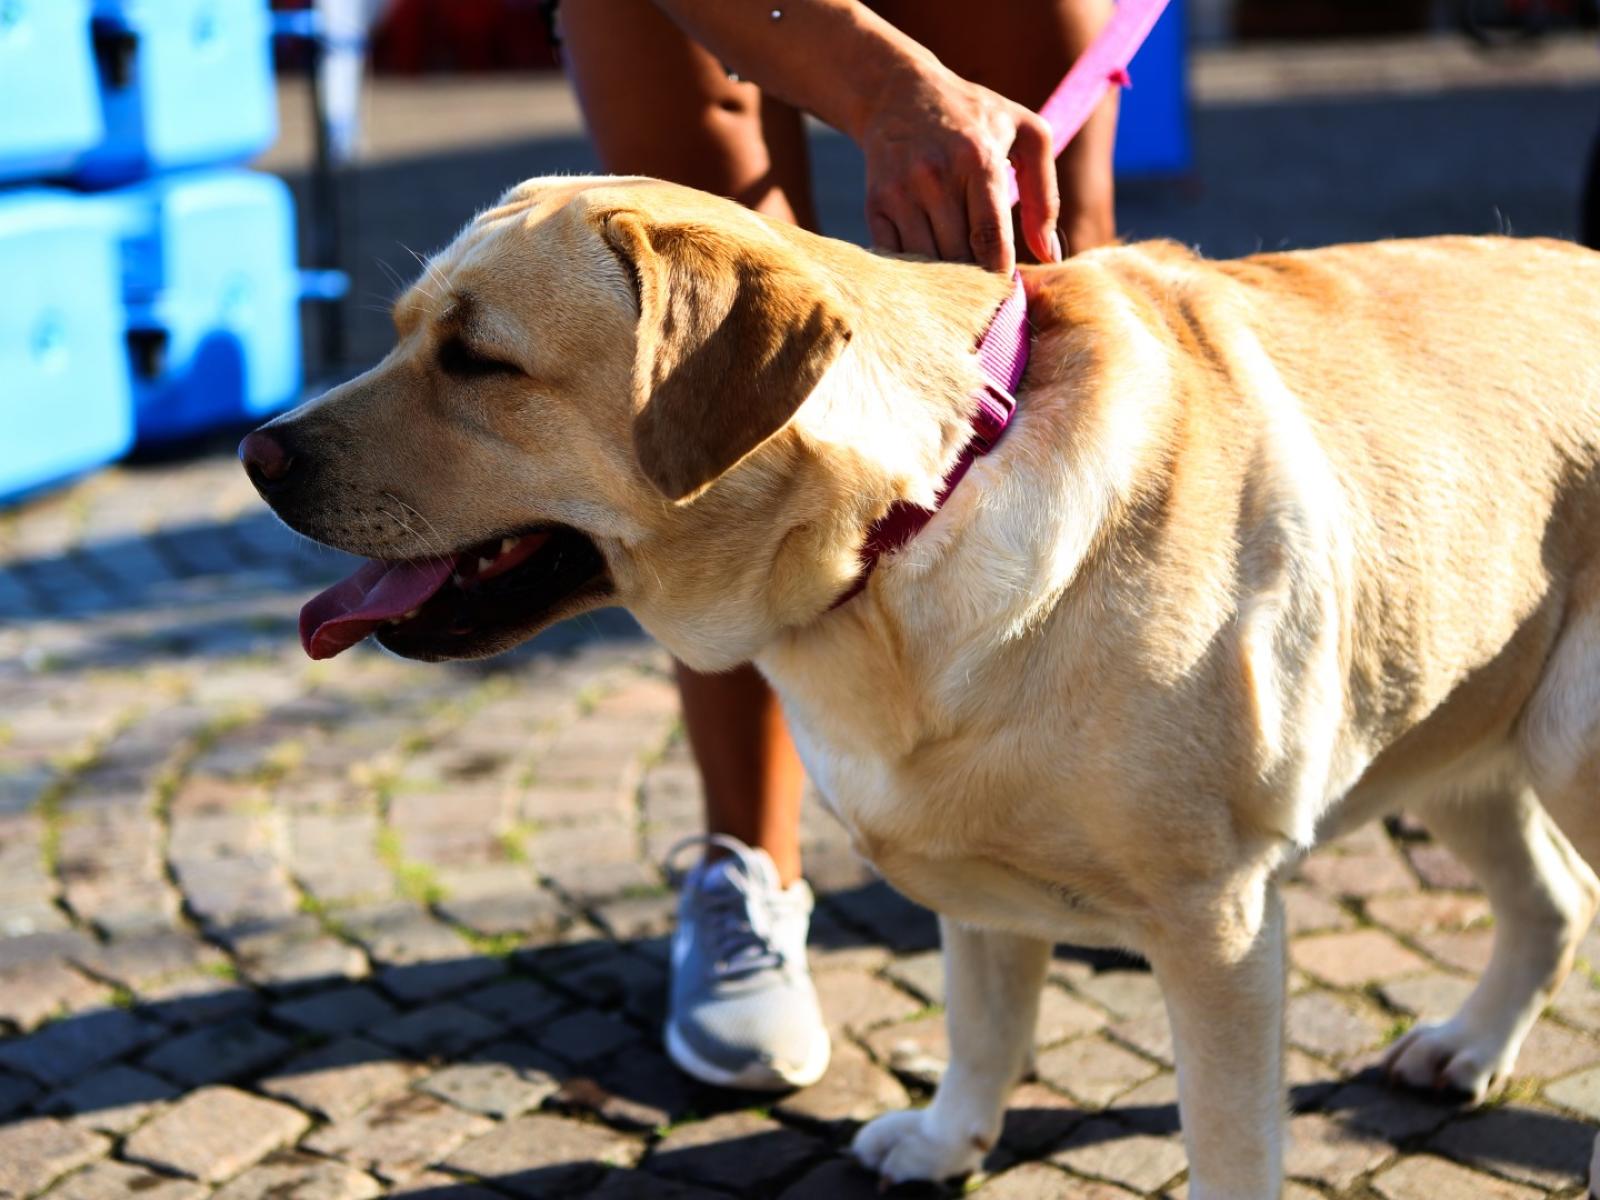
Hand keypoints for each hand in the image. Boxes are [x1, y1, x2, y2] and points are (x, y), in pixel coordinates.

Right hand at [855, 58, 1061, 273]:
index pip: (989, 237)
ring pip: (927, 262)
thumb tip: (1049, 256)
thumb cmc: (974, 116)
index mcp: (978, 159)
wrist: (898, 92)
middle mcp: (936, 175)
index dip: (999, 274)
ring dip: (945, 280)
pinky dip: (915, 272)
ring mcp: (901, 191)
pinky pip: (896, 258)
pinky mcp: (875, 204)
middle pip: (958, 256)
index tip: (1008, 291)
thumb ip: (1044, 196)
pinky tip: (930, 271)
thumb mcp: (1026, 133)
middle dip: (975, 282)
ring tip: (961, 285)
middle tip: (987, 294)